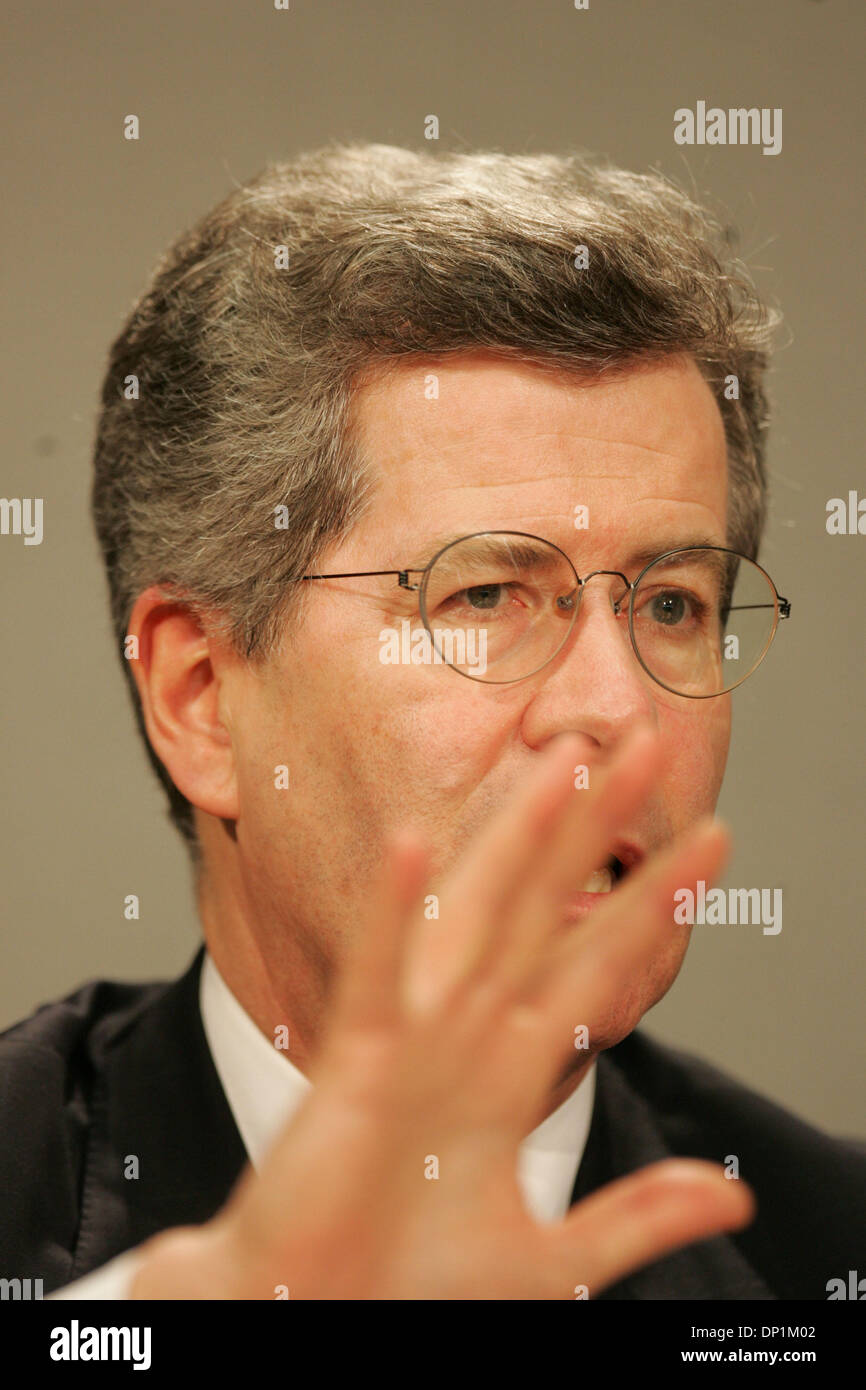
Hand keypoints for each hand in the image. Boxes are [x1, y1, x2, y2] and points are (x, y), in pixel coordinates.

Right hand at [131, 724, 753, 1298]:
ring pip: (478, 916)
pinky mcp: (358, 1064)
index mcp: (510, 1073)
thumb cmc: (409, 1289)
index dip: (655, 905)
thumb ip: (634, 1217)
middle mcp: (469, 1036)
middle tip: (647, 750)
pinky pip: (378, 976)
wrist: (315, 1320)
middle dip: (598, 832)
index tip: (708, 843)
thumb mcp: (548, 1262)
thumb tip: (726, 1194)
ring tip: (561, 764)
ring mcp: (416, 1039)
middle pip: (547, 909)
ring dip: (520, 838)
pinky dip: (392, 909)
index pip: (599, 966)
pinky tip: (414, 842)